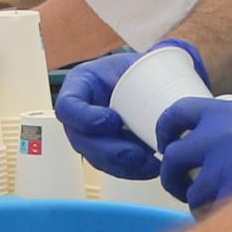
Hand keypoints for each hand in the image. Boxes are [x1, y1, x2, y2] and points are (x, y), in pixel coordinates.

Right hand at [54, 40, 193, 181]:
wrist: (146, 85)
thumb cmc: (137, 70)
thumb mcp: (134, 62)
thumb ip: (144, 63)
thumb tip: (164, 59)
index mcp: (79, 87)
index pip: (67, 107)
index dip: (85, 118)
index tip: (112, 120)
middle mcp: (78, 115)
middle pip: (81, 140)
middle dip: (109, 151)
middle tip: (137, 153)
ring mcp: (88, 136)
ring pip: (95, 158)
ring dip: (122, 166)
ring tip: (150, 165)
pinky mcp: (104, 152)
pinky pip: (111, 167)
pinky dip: (131, 171)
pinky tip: (151, 169)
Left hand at [156, 96, 231, 213]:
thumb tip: (214, 149)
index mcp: (224, 113)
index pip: (176, 114)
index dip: (164, 131)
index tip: (165, 144)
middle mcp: (218, 137)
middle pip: (174, 160)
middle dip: (174, 177)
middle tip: (182, 187)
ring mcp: (227, 166)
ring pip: (194, 194)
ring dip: (201, 203)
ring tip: (218, 206)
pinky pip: (214, 214)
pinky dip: (219, 220)